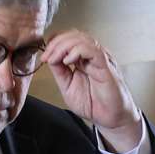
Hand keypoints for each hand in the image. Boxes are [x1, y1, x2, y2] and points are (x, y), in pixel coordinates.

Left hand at [42, 30, 141, 151]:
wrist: (110, 118)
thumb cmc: (94, 103)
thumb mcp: (68, 86)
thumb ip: (60, 72)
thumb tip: (49, 58)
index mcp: (83, 59)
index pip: (69, 39)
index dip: (55, 42)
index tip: (44, 56)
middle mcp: (92, 56)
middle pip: (74, 36)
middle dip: (56, 43)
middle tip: (46, 56)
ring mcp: (100, 59)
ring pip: (83, 39)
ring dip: (63, 46)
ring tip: (54, 58)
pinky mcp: (106, 66)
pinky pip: (93, 51)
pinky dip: (77, 51)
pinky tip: (67, 61)